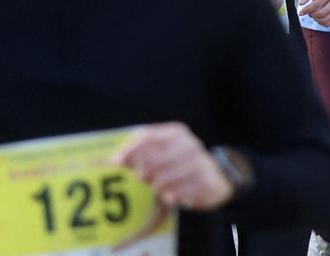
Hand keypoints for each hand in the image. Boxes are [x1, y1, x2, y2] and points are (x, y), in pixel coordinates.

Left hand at [110, 123, 233, 210]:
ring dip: (157, 186)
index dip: (130, 149)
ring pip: (163, 179)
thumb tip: (114, 159)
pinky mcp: (204, 181)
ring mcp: (199, 162)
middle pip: (153, 159)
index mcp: (177, 132)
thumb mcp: (164, 152)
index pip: (148, 136)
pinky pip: (176, 192)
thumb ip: (140, 153)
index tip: (116, 161)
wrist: (216, 177)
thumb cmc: (180, 164)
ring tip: (160, 187)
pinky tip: (172, 195)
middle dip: (143, 172)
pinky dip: (170, 196)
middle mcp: (189, 144)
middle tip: (144, 178)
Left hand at [299, 0, 329, 25]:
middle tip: (309, 13)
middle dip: (312, 15)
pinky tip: (319, 18)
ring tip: (314, 15)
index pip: (317, 4)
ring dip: (316, 20)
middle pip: (321, 13)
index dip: (307, 9)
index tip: (301, 12)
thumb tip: (301, 3)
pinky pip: (328, 24)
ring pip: (325, 20)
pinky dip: (321, 23)